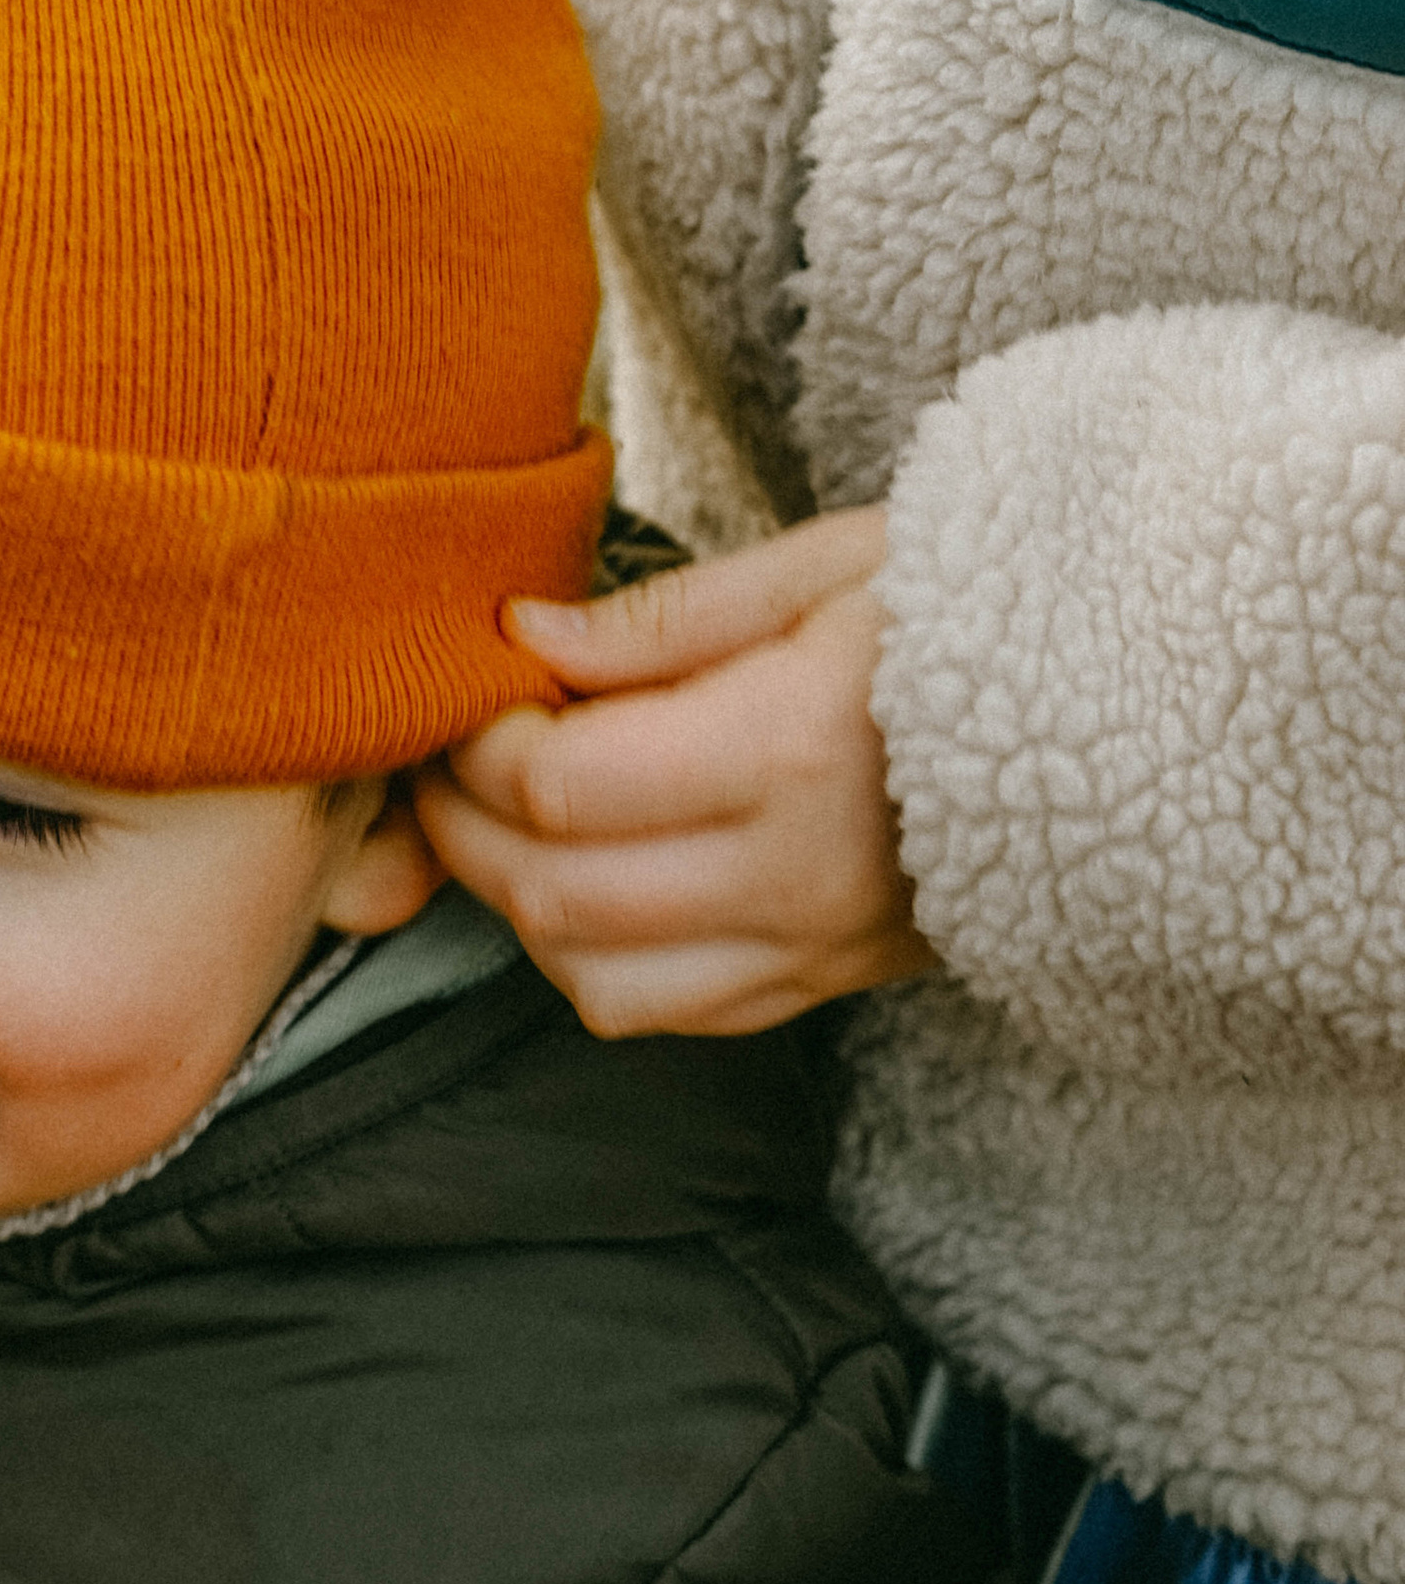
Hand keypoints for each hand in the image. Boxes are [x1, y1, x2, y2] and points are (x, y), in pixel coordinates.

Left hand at [417, 508, 938, 1036]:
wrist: (1133, 709)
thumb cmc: (979, 605)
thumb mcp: (829, 569)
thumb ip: (663, 619)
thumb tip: (520, 635)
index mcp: (789, 748)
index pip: (561, 788)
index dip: (482, 745)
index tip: (478, 692)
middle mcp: (796, 872)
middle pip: (554, 897)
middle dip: (466, 831)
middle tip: (451, 760)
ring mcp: (817, 944)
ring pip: (594, 983)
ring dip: (522, 910)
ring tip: (516, 823)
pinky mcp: (831, 981)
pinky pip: (670, 1014)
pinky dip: (596, 962)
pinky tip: (597, 880)